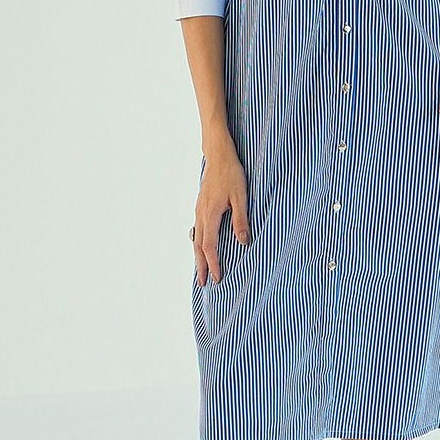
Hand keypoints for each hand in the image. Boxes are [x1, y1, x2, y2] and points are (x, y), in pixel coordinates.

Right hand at [192, 143, 249, 285]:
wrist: (218, 155)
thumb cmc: (232, 174)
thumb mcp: (241, 196)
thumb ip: (241, 220)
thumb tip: (243, 242)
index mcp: (210, 214)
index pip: (209, 246)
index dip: (213, 264)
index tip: (216, 278)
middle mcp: (201, 214)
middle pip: (198, 247)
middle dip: (201, 266)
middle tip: (203, 284)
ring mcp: (199, 210)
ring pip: (196, 239)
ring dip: (198, 256)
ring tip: (200, 270)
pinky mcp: (201, 206)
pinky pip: (198, 230)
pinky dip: (199, 243)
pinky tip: (202, 247)